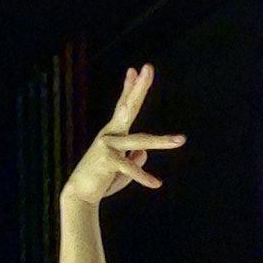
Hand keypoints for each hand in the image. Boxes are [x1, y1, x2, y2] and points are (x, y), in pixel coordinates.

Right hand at [61, 65, 185, 206]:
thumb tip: (143, 153)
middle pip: (129, 107)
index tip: (136, 70)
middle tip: (148, 68)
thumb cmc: (102, 180)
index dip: (130, 88)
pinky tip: (156, 184)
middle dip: (140, 88)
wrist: (81, 194)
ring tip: (181, 140)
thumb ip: (134, 160)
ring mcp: (107, 145)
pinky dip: (144, 178)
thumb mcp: (123, 170)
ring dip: (162, 142)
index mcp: (114, 133)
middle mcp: (110, 134)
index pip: (124, 106)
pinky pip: (131, 168)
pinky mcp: (107, 161)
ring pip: (141, 141)